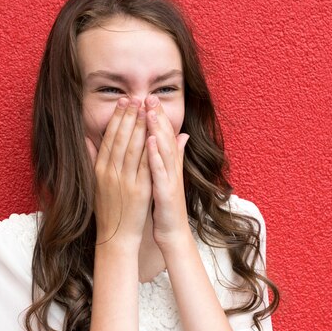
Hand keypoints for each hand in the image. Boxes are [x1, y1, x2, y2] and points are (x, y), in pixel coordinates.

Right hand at [86, 97, 151, 246]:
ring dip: (139, 127)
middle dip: (128, 116)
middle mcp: (111, 173)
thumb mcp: (94, 182)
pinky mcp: (140, 190)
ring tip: (145, 109)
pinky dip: (149, 149)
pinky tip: (153, 134)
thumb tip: (86, 138)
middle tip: (134, 97)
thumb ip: (91, 159)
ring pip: (133, 149)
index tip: (122, 101)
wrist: (115, 236)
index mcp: (100, 170)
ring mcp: (125, 181)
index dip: (116, 118)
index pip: (109, 138)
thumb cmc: (107, 209)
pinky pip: (145, 165)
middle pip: (120, 139)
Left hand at [145, 95, 190, 247]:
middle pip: (166, 138)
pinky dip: (156, 155)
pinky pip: (160, 171)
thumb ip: (175, 156)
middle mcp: (172, 169)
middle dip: (158, 117)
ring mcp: (171, 180)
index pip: (164, 136)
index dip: (158, 117)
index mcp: (169, 166)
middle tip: (149, 96)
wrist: (173, 234)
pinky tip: (150, 141)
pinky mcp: (167, 192)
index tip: (149, 98)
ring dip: (158, 130)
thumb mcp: (169, 177)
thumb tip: (182, 135)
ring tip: (150, 112)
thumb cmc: (167, 206)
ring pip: (165, 150)